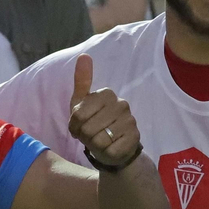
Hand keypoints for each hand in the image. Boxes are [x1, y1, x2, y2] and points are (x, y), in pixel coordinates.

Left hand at [67, 54, 139, 169]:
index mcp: (107, 94)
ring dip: (94, 145)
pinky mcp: (134, 139)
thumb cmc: (94, 122)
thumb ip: (82, 81)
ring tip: (99, 141)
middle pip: (87, 129)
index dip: (74, 126)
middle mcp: (122, 104)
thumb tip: (83, 55)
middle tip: (90, 135)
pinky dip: (105, 153)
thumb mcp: (82, 103)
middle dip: (84, 137)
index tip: (80, 126)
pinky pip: (109, 150)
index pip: (77, 116)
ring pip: (97, 140)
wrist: (114, 146)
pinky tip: (110, 148)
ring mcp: (130, 121)